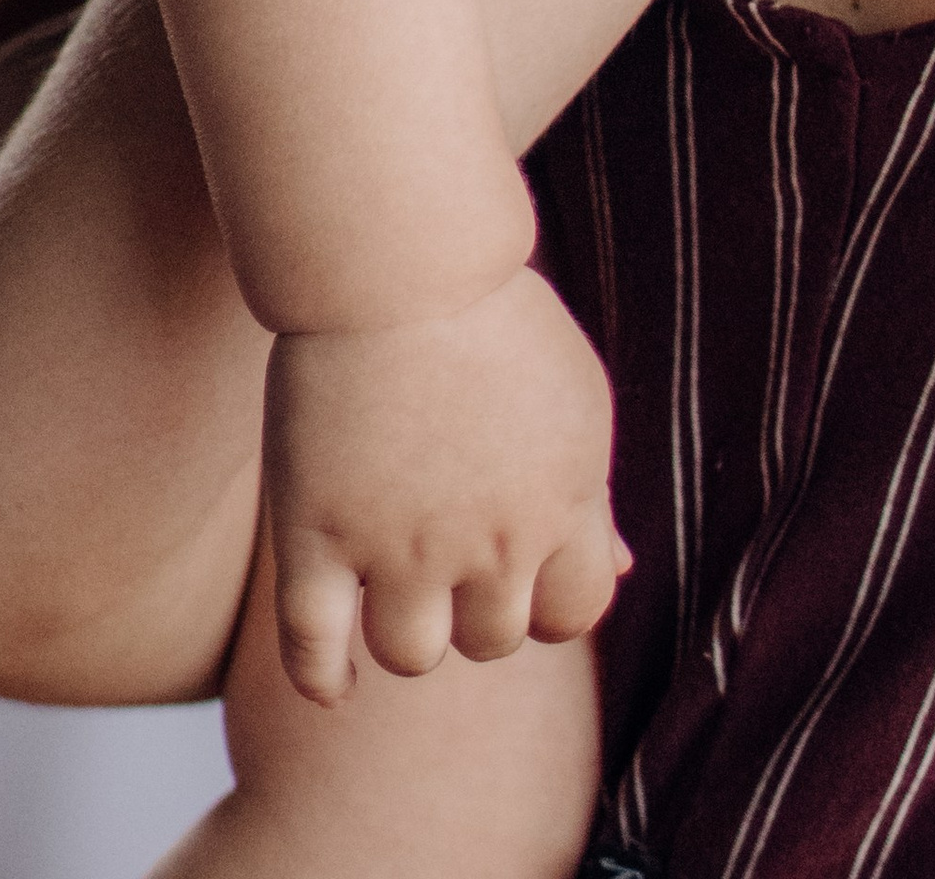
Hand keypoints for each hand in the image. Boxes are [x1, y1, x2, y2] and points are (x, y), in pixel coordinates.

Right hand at [261, 269, 624, 706]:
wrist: (397, 256)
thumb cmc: (487, 311)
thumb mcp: (572, 397)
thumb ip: (592, 495)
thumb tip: (622, 568)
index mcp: (563, 501)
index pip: (577, 611)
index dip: (549, 600)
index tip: (519, 571)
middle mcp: (491, 539)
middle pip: (493, 637)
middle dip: (474, 609)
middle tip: (445, 556)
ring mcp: (400, 545)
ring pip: (411, 654)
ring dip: (406, 634)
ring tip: (391, 591)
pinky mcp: (316, 535)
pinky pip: (313, 652)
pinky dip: (322, 678)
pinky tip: (331, 679)